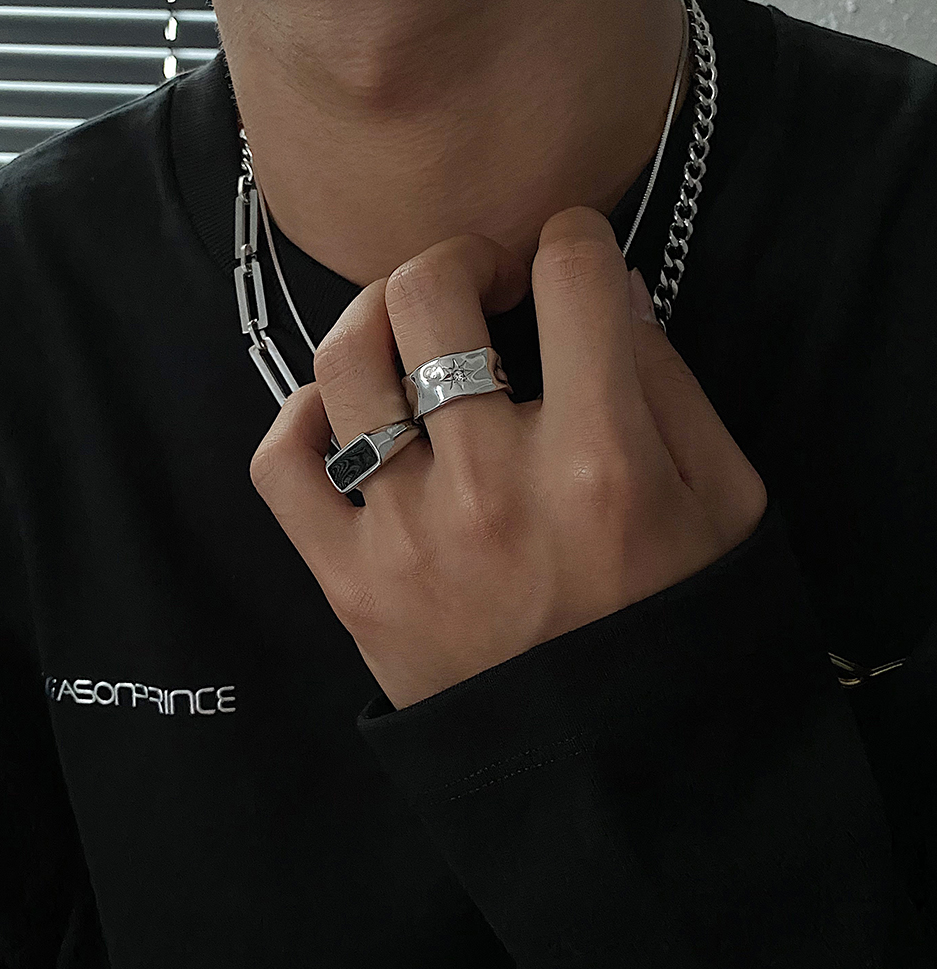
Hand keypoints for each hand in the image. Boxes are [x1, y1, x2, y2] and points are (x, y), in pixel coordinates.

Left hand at [250, 206, 767, 709]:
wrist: (609, 766)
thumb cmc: (674, 624)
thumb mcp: (723, 504)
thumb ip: (670, 387)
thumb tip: (605, 292)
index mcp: (602, 463)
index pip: (571, 280)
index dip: (572, 239)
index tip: (566, 254)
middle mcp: (493, 487)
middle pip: (431, 296)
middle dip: (461, 256)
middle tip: (484, 278)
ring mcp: (409, 536)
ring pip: (345, 363)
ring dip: (376, 311)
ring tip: (406, 321)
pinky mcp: (352, 585)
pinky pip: (281, 467)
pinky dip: (299, 417)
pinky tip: (340, 411)